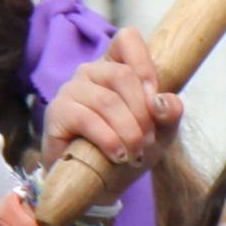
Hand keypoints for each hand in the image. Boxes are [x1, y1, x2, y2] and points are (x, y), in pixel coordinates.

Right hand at [37, 33, 177, 192]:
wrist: (99, 186)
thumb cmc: (128, 150)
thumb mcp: (160, 133)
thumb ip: (169, 113)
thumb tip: (161, 102)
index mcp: (115, 67)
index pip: (127, 39)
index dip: (146, 65)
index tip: (154, 100)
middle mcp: (90, 72)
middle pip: (123, 74)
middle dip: (142, 112)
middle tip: (147, 141)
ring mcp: (71, 90)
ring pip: (107, 100)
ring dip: (128, 132)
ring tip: (134, 154)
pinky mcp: (57, 113)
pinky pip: (86, 119)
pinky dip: (108, 140)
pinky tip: (117, 155)